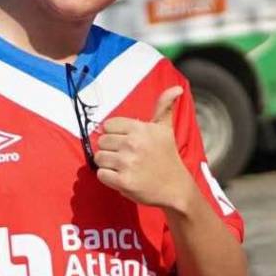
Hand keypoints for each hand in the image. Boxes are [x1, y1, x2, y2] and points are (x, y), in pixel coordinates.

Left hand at [95, 86, 196, 211]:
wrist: (175, 187)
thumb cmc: (167, 156)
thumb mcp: (165, 129)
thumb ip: (164, 106)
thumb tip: (176, 88)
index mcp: (140, 129)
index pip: (108, 125)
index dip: (114, 134)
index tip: (124, 141)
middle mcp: (133, 144)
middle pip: (102, 142)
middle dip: (110, 149)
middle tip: (125, 156)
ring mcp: (127, 163)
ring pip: (99, 158)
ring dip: (108, 164)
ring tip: (123, 166)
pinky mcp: (123, 181)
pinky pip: (101, 174)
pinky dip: (108, 177)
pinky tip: (121, 176)